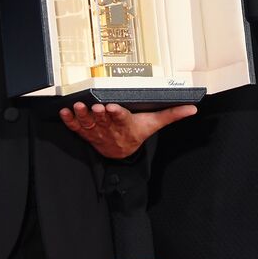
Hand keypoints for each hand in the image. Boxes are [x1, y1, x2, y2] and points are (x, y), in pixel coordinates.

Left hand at [59, 100, 195, 158]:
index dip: (116, 113)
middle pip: (103, 120)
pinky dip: (69, 121)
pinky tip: (64, 112)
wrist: (121, 153)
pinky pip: (76, 128)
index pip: (122, 119)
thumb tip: (193, 108)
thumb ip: (172, 114)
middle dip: (98, 113)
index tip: (111, 107)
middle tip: (94, 105)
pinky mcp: (86, 133)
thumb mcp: (154, 124)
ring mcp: (97, 132)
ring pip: (88, 124)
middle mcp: (110, 130)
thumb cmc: (137, 133)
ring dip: (82, 116)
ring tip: (78, 106)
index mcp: (127, 125)